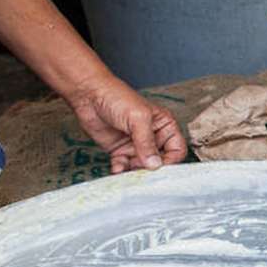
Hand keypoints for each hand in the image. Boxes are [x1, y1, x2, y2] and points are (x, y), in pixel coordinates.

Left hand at [65, 75, 187, 172]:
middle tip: (141, 170)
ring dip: (134, 170)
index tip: (160, 167)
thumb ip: (147, 143)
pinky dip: (121, 169)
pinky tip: (117, 166)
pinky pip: (125, 166)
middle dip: (150, 168)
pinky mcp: (120, 151)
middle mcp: (152, 137)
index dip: (171, 160)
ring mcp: (136, 145)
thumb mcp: (138, 118)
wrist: (89, 96)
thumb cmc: (117, 98)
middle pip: (160, 161)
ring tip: (126, 168)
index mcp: (164, 126)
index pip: (177, 150)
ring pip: (142, 167)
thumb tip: (155, 165)